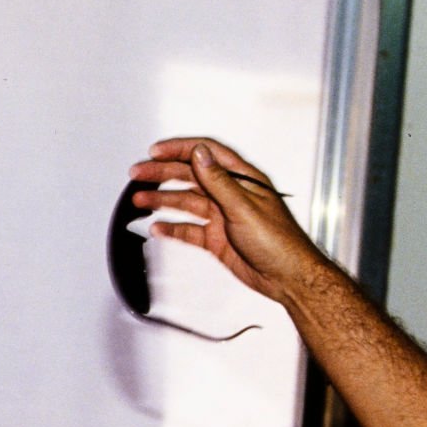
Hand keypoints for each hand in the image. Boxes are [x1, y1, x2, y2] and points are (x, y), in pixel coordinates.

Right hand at [127, 138, 327, 304]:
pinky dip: (173, 228)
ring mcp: (223, 216)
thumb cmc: (280, 242)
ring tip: (140, 200)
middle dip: (162, 174)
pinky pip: (189, 230)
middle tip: (138, 175)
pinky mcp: (217, 238)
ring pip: (186, 203)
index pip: (206, 154)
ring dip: (163, 200)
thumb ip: (218, 180)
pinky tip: (159, 228)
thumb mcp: (244, 206)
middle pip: (190, 176)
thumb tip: (200, 153)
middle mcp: (231, 194)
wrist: (288, 277)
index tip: (156, 151)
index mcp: (242, 179)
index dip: (180, 149)